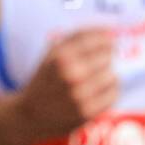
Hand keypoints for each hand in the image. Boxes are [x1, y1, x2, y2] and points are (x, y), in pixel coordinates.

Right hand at [12, 28, 118, 144]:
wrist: (30, 115)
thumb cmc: (46, 79)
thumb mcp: (54, 53)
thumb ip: (78, 36)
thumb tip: (108, 29)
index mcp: (61, 56)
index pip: (98, 40)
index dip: (106, 40)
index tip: (108, 42)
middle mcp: (71, 74)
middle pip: (107, 58)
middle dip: (106, 58)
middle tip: (100, 63)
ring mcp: (80, 95)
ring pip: (113, 76)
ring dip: (109, 75)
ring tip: (99, 78)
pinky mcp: (87, 112)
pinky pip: (113, 95)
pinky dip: (110, 92)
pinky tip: (99, 92)